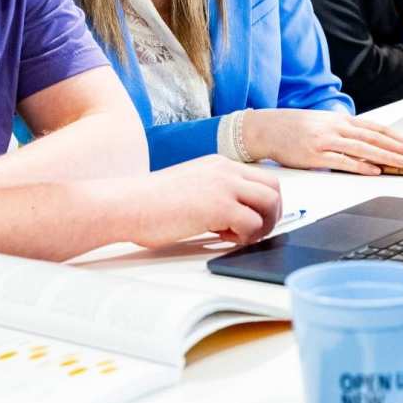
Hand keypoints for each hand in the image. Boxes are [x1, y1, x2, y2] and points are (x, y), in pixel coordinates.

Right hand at [129, 155, 281, 247]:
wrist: (128, 204)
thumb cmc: (150, 202)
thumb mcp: (190, 186)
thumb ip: (214, 192)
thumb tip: (234, 215)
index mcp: (219, 164)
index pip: (261, 179)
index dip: (261, 203)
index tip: (249, 219)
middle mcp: (226, 171)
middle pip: (274, 188)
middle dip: (271, 214)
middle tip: (253, 231)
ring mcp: (224, 186)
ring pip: (270, 203)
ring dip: (262, 225)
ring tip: (239, 236)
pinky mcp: (219, 207)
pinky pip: (252, 223)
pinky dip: (244, 236)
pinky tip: (221, 237)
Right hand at [241, 109, 402, 175]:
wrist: (265, 128)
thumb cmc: (292, 127)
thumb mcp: (322, 122)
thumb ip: (342, 130)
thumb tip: (363, 140)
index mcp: (339, 119)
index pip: (375, 127)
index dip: (395, 136)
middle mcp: (335, 127)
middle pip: (374, 137)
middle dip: (398, 148)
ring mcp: (325, 141)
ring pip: (363, 148)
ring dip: (386, 156)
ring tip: (402, 164)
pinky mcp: (315, 155)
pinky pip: (342, 161)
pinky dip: (360, 166)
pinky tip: (374, 170)